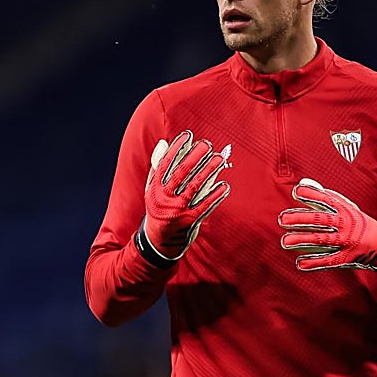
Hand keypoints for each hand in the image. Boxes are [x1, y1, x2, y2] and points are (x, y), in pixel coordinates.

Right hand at [136, 130, 229, 264]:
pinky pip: (205, 205)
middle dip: (195, 156)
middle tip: (207, 144)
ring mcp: (177, 210)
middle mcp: (164, 198)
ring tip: (219, 159)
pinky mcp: (189, 220)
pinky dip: (215, 195)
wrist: (159, 240)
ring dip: (208, 171)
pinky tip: (224, 185)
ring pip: (194, 187)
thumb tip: (164, 142)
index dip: (177, 148)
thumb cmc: (159, 208)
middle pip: (181, 173)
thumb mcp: (153, 189)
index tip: (188, 135)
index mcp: (154, 188)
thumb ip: (157, 167)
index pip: (165, 164)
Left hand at [278, 178, 376, 278]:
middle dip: (301, 219)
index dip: (312, 195)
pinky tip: (299, 262)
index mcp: (345, 210)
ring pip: (322, 240)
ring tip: (285, 241)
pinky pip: (328, 260)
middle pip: (321, 220)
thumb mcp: (346, 207)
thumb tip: (304, 183)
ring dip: (302, 240)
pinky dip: (314, 262)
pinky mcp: (346, 257)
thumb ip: (324, 196)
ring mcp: (346, 241)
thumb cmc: (358, 222)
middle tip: (283, 219)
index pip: (327, 200)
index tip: (296, 191)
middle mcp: (346, 224)